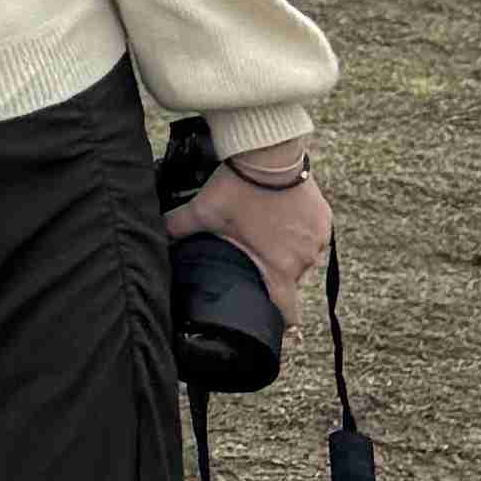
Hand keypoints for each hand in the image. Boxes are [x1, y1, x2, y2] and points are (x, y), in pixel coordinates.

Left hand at [170, 159, 333, 315]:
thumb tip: (156, 235)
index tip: (278, 326)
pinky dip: (299, 228)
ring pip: (302, 254)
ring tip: (267, 229)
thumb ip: (178, 229)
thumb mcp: (203, 212)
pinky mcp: (325, 218)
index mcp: (279, 269)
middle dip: (274, 269)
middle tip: (256, 252)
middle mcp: (304, 260)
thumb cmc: (237, 188)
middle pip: (290, 277)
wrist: (269, 154)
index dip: (282, 321)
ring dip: (288, 247)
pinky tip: (282, 214)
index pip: (288, 311)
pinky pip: (313, 233)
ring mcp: (318, 239)